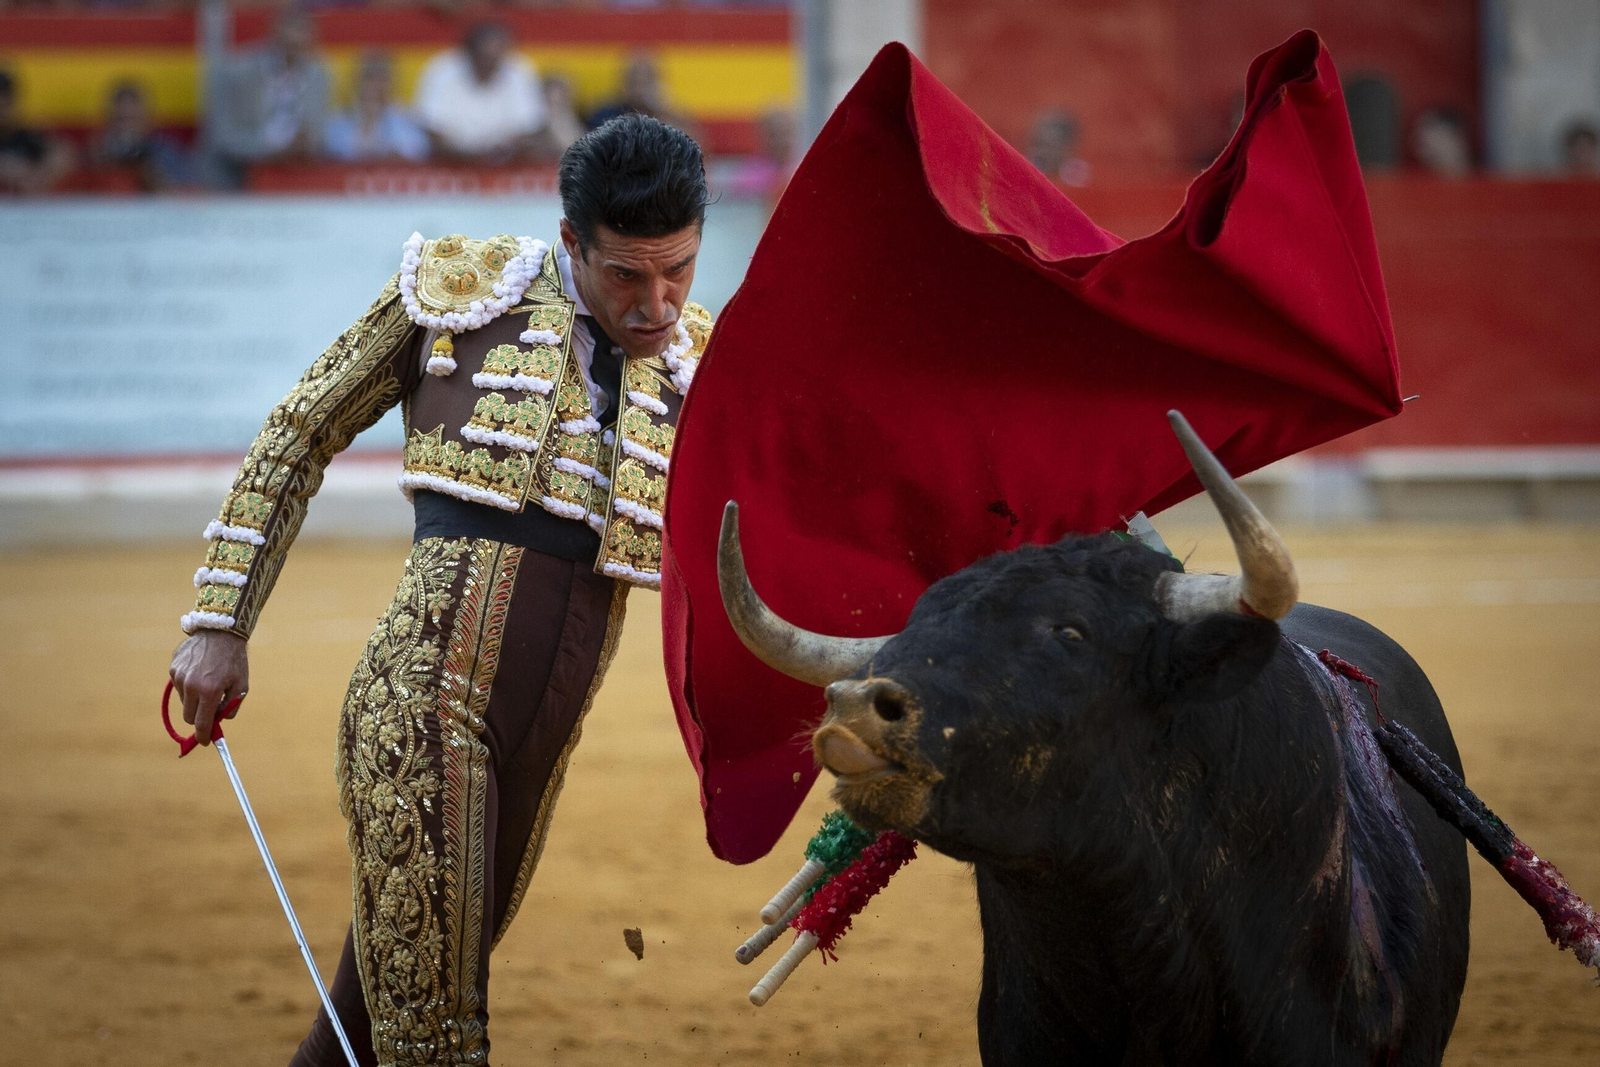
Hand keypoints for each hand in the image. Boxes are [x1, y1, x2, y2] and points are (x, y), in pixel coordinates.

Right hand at [169, 630, 249, 745]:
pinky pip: (179, 685)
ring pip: (184, 701)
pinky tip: (200, 671)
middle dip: (199, 718)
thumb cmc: (234, 660)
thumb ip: (231, 706)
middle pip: (189, 716)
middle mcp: (190, 685)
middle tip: (210, 712)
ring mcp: (179, 676)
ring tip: (208, 682)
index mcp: (209, 691)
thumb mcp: (241, 685)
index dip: (203, 736)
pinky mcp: (173, 667)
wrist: (221, 631)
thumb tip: (219, 722)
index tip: (205, 742)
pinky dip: (189, 685)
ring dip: (194, 699)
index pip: (201, 723)